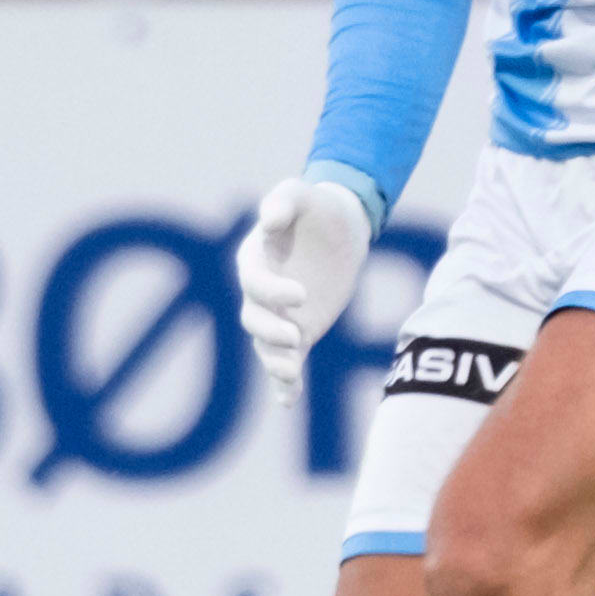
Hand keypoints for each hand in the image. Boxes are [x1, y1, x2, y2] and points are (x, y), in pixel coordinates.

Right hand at [237, 176, 373, 402]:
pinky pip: (286, 361)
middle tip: (296, 336)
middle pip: (254, 319)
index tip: (302, 295)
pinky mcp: (298, 331)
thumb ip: (283, 201)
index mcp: (255, 259)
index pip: (254, 282)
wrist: (340, 229)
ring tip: (291, 373)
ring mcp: (278, 315)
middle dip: (271, 332)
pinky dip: (283, 383)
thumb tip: (269, 218)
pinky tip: (288, 401)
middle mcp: (261, 292)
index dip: (272, 292)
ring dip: (275, 362)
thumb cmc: (316, 207)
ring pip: (266, 346)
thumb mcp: (301, 194)